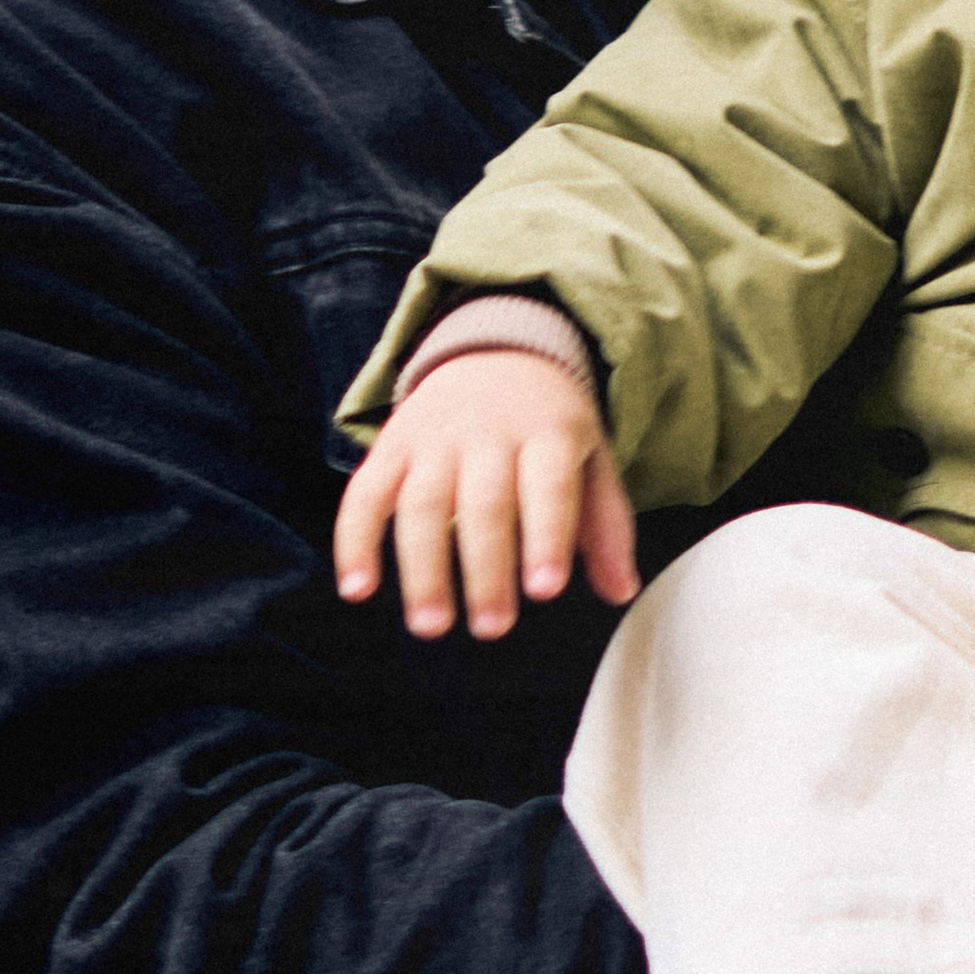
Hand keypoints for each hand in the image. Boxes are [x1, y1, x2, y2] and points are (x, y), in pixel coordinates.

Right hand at [333, 352, 638, 637]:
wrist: (496, 346)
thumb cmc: (548, 422)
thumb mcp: (592, 457)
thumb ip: (607, 526)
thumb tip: (620, 590)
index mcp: (547, 434)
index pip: (548, 486)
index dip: (546, 537)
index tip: (544, 590)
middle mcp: (488, 433)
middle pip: (483, 503)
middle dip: (486, 569)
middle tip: (492, 627)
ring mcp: (434, 438)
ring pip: (422, 504)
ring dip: (422, 569)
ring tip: (430, 625)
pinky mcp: (391, 445)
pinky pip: (366, 493)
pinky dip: (354, 541)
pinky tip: (357, 589)